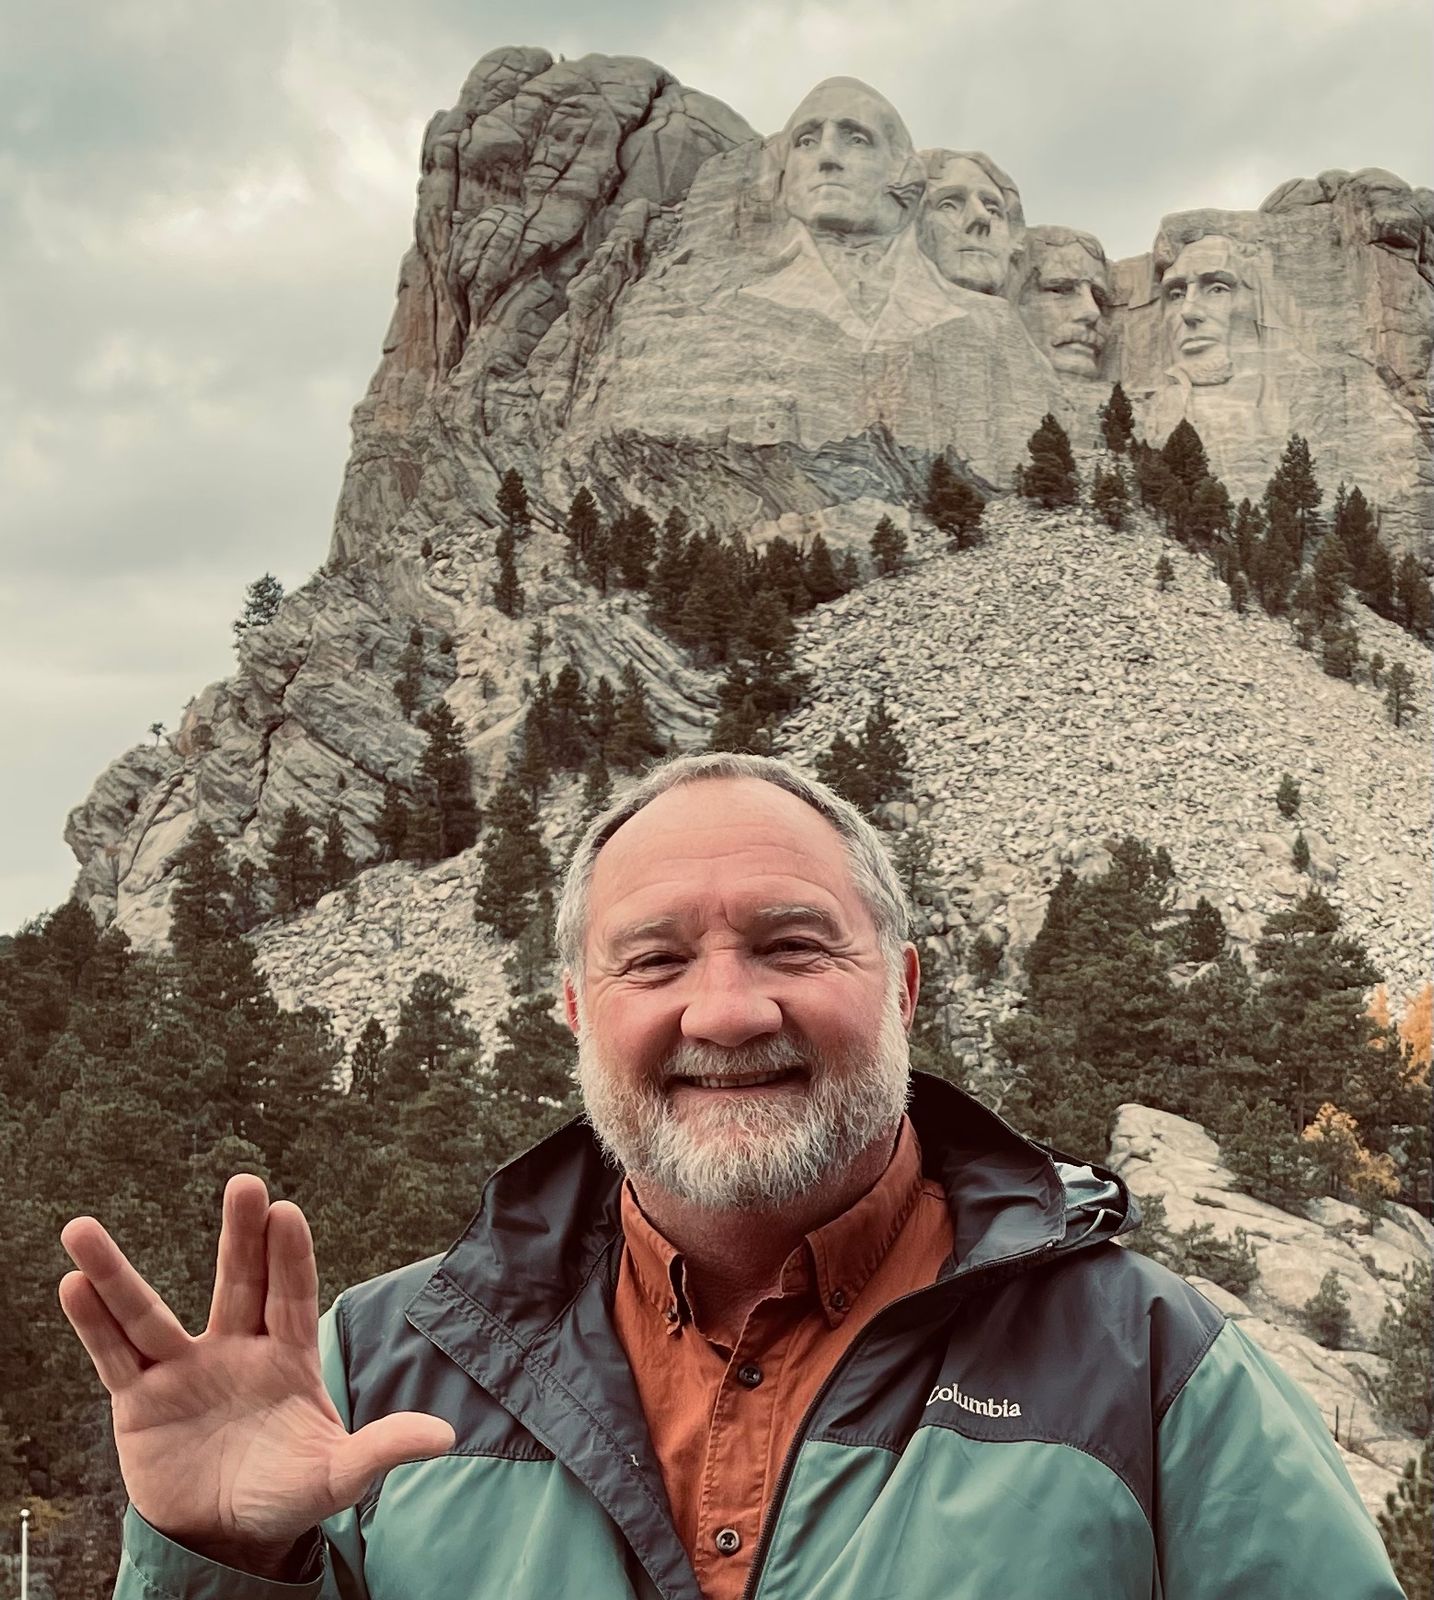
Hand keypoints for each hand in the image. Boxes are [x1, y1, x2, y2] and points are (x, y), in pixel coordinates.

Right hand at [59, 1175, 454, 1575]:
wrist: (227, 1533)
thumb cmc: (287, 1491)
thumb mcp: (336, 1476)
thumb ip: (381, 1450)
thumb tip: (446, 1438)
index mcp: (288, 1358)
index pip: (292, 1297)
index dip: (290, 1258)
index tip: (287, 1212)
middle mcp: (236, 1350)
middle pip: (237, 1284)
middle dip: (240, 1237)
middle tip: (246, 1182)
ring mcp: (185, 1371)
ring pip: (149, 1314)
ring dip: (119, 1272)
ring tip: (84, 1228)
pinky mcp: (139, 1403)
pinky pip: (113, 1356)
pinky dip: (92, 1322)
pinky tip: (73, 1282)